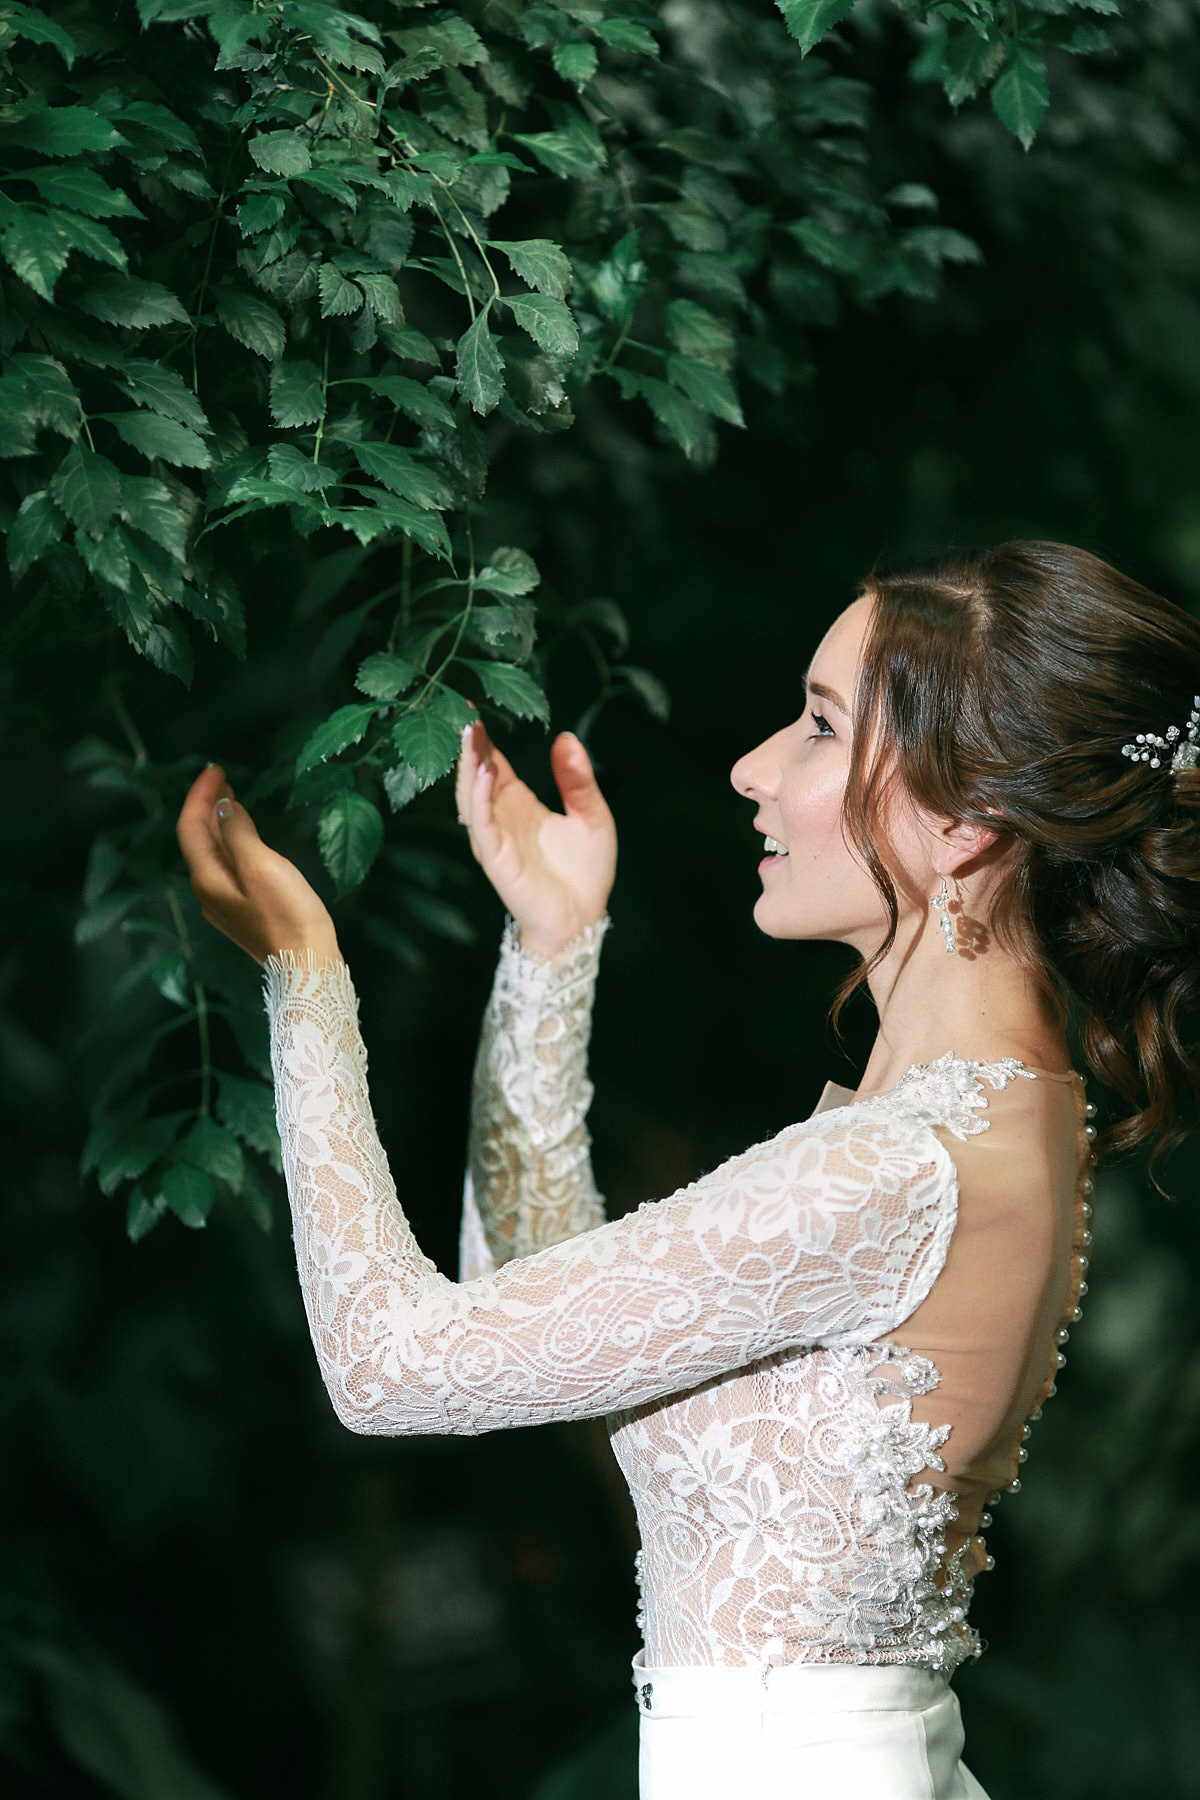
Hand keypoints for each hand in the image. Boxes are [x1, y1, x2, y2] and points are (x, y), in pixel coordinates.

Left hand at [176, 764, 341, 967]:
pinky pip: (229, 868)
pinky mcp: (244, 911)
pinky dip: (232, 843)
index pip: (191, 827)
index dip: (200, 795)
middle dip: (207, 806)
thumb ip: (237, 832)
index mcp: (208, 878)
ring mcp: (225, 904)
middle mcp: (209, 892)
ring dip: (219, 823)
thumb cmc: (288, 915)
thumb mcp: (262, 865)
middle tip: (222, 777)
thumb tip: (222, 807)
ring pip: (214, 854)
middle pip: (198, 840)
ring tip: (231, 798)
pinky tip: (246, 837)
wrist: (307, 965)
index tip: (216, 769)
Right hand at [455, 718, 616, 959]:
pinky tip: (485, 772)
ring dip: (469, 764)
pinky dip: (479, 797)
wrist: (583, 919)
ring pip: (471, 794)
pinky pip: (482, 823)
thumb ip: (578, 779)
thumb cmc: (586, 872)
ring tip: (470, 733)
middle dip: (469, 744)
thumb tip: (567, 737)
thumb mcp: (592, 815)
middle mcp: (500, 817)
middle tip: (464, 711)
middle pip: (475, 773)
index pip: (493, 762)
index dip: (483, 737)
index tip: (472, 706)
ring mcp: (495, 837)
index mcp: (519, 803)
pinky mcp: (496, 858)